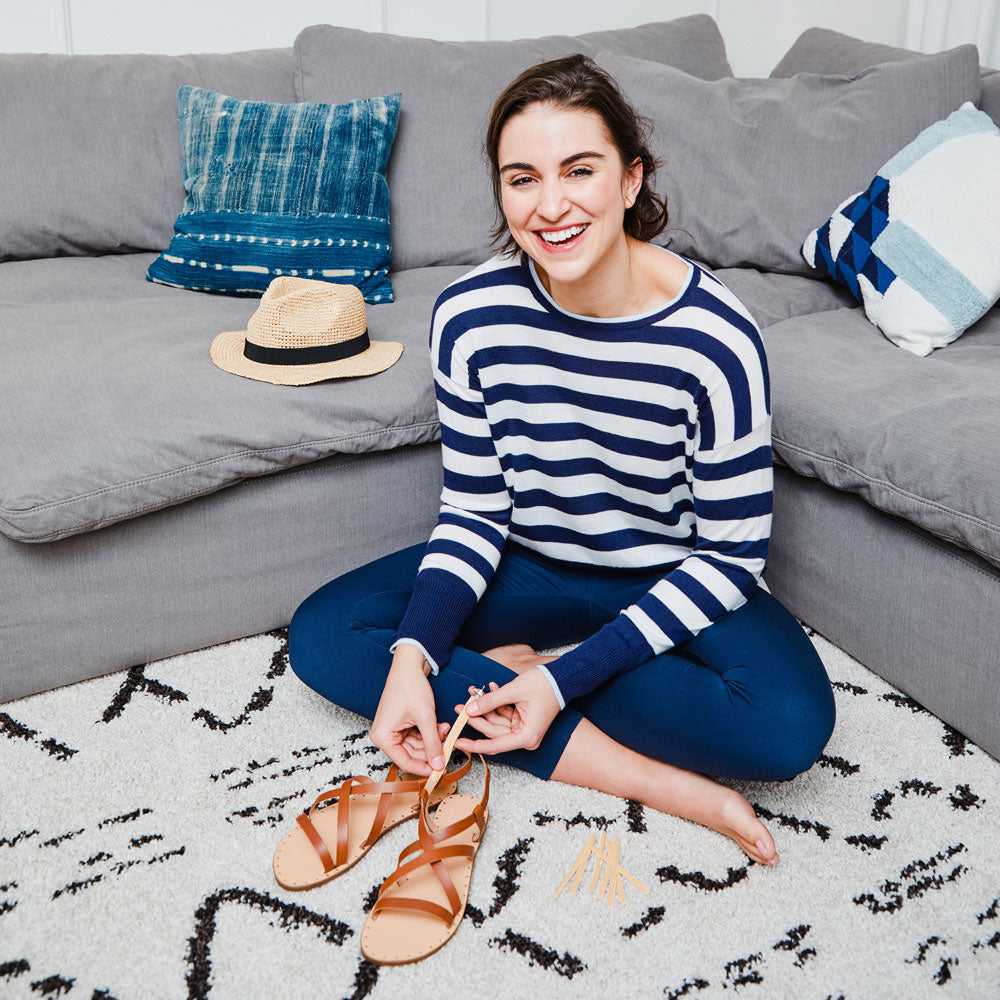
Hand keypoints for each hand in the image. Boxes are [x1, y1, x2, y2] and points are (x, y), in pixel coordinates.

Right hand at [369, 645, 450, 776]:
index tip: (441, 770)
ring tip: (446, 729)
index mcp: (383, 737)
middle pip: (412, 755)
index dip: (424, 767)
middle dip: (432, 749)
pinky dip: (431, 733)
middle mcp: (386, 736)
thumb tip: (438, 765)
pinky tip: (441, 726)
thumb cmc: (410, 687)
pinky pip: (418, 736)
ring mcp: (394, 730)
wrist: (410, 665)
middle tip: (449, 744)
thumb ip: (432, 743)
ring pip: (418, 746)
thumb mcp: (425, 717)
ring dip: (434, 740)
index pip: (405, 762)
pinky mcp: (402, 725)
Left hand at [453, 667, 560, 754]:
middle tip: (460, 708)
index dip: (475, 744)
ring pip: (497, 721)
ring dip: (485, 706)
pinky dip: (496, 703)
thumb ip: (490, 701)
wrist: (562, 677)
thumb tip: (470, 709)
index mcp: (526, 736)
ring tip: (473, 692)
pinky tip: (489, 689)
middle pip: (494, 731)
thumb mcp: (513, 691)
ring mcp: (524, 728)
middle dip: (477, 717)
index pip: (495, 745)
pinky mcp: (523, 720)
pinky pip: (504, 714)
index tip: (459, 742)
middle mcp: (525, 736)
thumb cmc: (544, 685)